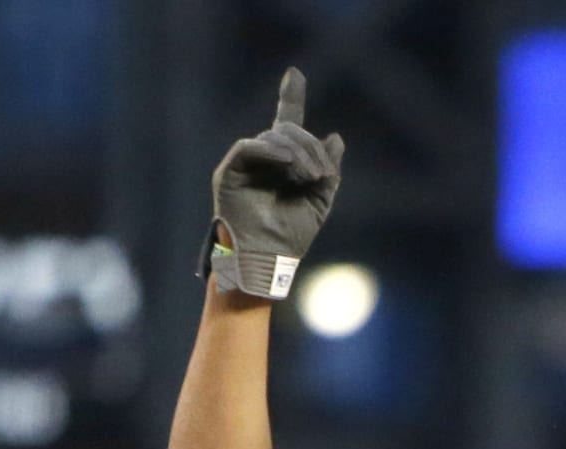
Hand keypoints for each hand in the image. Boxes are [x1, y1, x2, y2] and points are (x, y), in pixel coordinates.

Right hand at [202, 68, 344, 299]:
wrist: (268, 258)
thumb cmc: (291, 236)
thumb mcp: (319, 200)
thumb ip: (329, 170)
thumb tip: (335, 137)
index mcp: (285, 163)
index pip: (286, 122)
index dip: (290, 96)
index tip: (295, 73)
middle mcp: (264, 158)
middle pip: (290, 131)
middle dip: (311, 149)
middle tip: (320, 175)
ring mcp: (246, 163)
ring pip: (274, 137)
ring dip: (299, 154)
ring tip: (309, 178)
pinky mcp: (230, 171)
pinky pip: (250, 147)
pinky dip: (272, 151)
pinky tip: (288, 163)